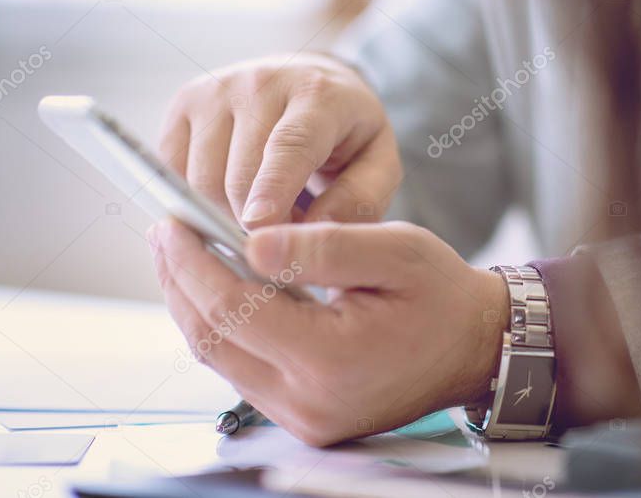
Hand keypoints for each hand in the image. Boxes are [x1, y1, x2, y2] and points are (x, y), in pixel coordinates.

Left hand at [149, 219, 508, 446]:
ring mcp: (305, 419)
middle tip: (164, 233)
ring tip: (182, 256)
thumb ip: (323, 246)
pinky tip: (219, 289)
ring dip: (195, 305)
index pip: (232, 308)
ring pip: (220, 359)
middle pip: (212, 341)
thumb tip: (250, 242)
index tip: (172, 221)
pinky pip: (243, 371)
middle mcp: (309, 403)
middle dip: (179, 282)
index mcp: (331, 359)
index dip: (192, 262)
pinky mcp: (305, 419)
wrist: (476, 348)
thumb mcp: (396, 250)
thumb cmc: (442, 296)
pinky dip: (223, 327)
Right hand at [158, 54, 399, 225]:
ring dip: (221, 216)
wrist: (311, 81)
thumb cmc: (347, 134)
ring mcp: (215, 89)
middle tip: (273, 252)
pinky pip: (172, 171)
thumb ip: (360, 198)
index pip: (290, 144)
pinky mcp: (184, 104)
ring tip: (255, 226)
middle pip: (237, 173)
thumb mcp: (378, 163)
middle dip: (249, 224)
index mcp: (317, 94)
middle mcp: (260, 82)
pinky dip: (192, 200)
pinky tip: (223, 205)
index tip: (260, 227)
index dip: (273, 187)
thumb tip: (318, 228)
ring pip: (200, 178)